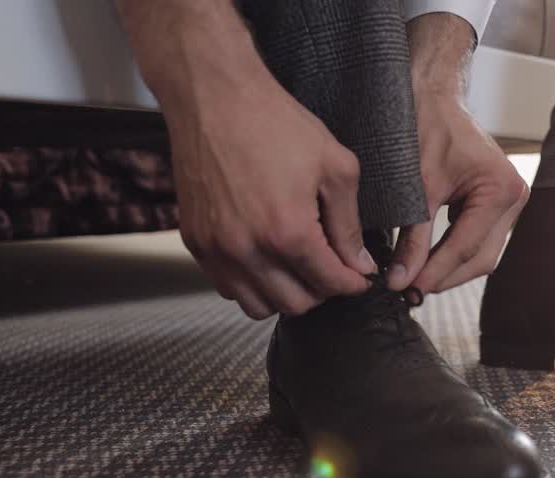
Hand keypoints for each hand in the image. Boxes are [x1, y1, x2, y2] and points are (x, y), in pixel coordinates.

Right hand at [118, 0, 374, 318]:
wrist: (213, 96)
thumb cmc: (273, 122)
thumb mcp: (334, 166)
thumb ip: (349, 223)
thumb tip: (359, 263)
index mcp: (288, 231)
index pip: (330, 283)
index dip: (353, 283)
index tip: (359, 277)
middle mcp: (248, 248)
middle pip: (297, 304)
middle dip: (322, 291)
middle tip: (331, 268)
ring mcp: (216, 248)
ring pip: (259, 305)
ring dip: (285, 294)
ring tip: (298, 268)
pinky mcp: (195, 241)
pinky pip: (227, 287)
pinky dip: (251, 285)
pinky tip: (266, 260)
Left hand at [390, 13, 528, 293]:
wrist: (431, 94)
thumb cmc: (426, 125)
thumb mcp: (417, 185)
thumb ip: (412, 237)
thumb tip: (401, 279)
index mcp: (501, 189)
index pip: (466, 246)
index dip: (435, 273)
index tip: (405, 289)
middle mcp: (513, 198)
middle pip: (480, 258)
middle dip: (445, 277)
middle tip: (408, 291)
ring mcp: (508, 203)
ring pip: (481, 255)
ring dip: (450, 271)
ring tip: (414, 282)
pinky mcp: (494, 204)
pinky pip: (477, 241)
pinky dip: (453, 254)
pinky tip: (427, 263)